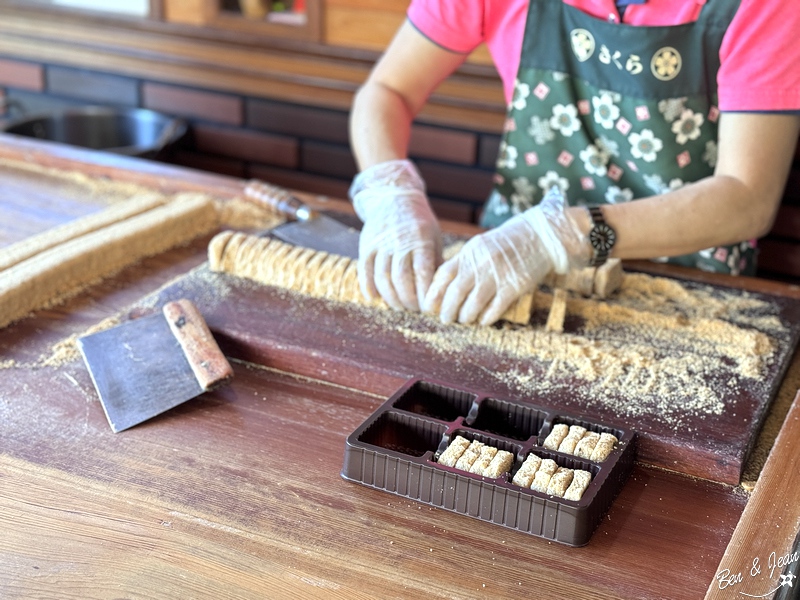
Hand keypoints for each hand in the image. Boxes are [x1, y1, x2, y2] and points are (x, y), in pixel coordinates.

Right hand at [350, 160, 441, 310]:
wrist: (393, 197)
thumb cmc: (419, 223)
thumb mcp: (433, 237)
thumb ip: (436, 262)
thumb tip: (443, 291)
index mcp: (420, 239)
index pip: (422, 273)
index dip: (425, 294)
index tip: (429, 307)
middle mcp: (399, 241)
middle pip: (401, 279)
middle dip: (408, 300)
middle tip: (413, 310)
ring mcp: (380, 243)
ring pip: (382, 277)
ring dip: (390, 297)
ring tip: (398, 306)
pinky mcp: (366, 245)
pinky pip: (365, 270)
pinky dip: (368, 286)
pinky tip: (374, 298)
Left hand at [423, 187, 585, 325]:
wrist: (539, 235)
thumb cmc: (506, 244)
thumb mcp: (480, 246)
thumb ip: (463, 263)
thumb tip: (442, 286)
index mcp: (469, 253)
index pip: (444, 274)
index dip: (434, 292)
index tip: (428, 305)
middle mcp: (481, 264)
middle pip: (455, 292)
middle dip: (447, 310)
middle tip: (445, 319)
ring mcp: (498, 275)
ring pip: (473, 303)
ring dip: (465, 316)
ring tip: (464, 320)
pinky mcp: (515, 286)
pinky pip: (495, 308)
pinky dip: (486, 317)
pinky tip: (483, 321)